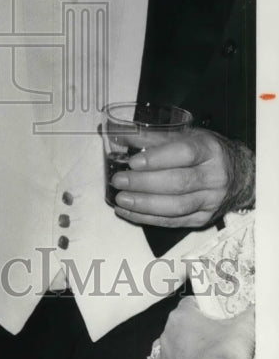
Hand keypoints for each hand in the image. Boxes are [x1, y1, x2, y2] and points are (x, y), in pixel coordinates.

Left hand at [110, 127, 234, 227]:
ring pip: (176, 206)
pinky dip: (148, 218)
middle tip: (119, 181)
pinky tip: (129, 212)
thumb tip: (121, 136)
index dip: (157, 159)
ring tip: (121, 199)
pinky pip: (174, 221)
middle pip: (178, 183)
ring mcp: (211, 201)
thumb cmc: (206, 153)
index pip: (185, 154)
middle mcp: (214, 177)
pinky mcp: (203, 219)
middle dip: (144, 184)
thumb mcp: (187, 136)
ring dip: (144, 205)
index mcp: (209, 150)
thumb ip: (154, 137)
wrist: (239, 176)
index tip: (133, 162)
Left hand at [140, 298, 254, 358]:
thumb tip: (257, 308)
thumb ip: (250, 314)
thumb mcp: (244, 327)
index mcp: (182, 317)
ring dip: (174, 355)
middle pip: (177, 328)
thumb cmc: (225, 353)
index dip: (201, 307)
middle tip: (211, 339)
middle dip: (191, 332)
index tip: (211, 311)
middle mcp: (167, 336)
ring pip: (165, 352)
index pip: (189, 304)